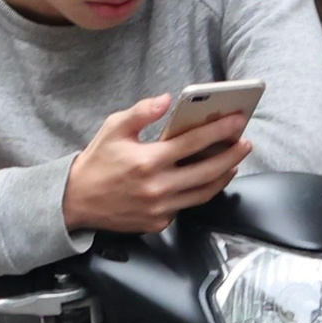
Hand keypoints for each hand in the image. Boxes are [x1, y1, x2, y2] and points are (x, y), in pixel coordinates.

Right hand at [63, 95, 251, 234]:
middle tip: (245, 143)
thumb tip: (167, 99)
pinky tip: (207, 179)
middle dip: (232, 155)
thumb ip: (142, 112)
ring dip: (223, 176)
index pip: (194, 143)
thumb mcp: (113, 128)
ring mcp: (159, 208)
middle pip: (208, 171)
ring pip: (203, 193)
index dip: (219, 130)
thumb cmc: (97, 161)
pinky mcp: (158, 222)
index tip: (237, 120)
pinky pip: (186, 206)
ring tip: (233, 161)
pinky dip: (199, 192)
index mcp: (148, 160)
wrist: (76, 201)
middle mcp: (157, 187)